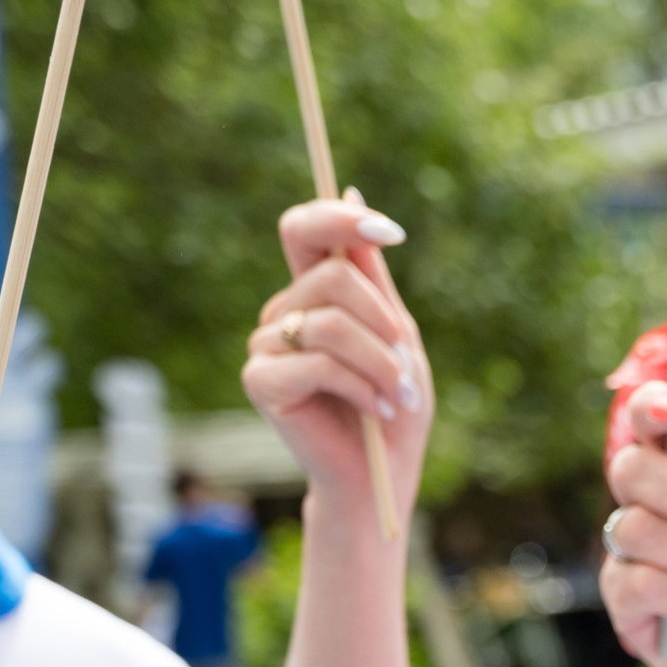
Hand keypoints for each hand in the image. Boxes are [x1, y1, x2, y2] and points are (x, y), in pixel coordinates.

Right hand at [243, 191, 430, 519]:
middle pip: (334, 275)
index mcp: (314, 293)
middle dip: (384, 322)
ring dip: (380, 362)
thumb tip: (351, 192)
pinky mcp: (259, 381)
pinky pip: (319, 361)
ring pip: (331, 322)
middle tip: (406, 367)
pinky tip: (374, 410)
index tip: (391, 233)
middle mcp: (282, 312)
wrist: (378, 474)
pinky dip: (360, 386)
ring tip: (397, 397)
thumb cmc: (393, 406)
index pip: (304, 228)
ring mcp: (265, 345)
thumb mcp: (396, 333)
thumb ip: (373, 276)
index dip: (339, 217)